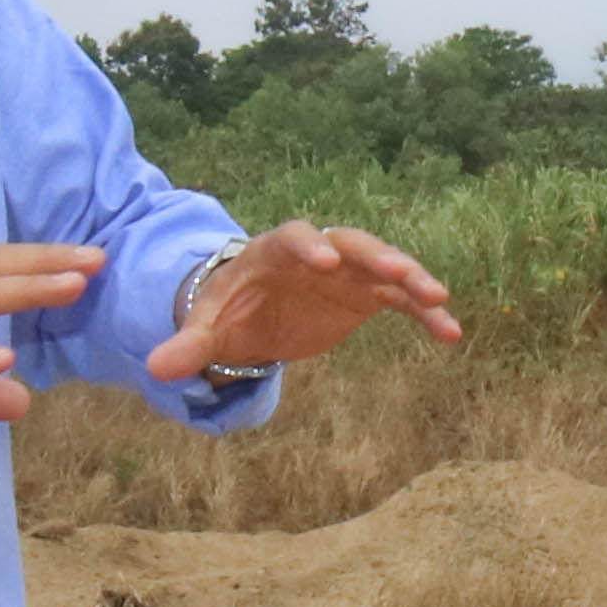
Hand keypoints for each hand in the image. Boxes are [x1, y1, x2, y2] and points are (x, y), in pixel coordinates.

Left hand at [148, 220, 464, 377]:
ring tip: (440, 301)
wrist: (252, 315)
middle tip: (399, 272)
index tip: (323, 262)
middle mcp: (319, 253)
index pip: (294, 238)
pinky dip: (425, 313)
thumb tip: (155, 368)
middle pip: (352, 244)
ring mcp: (348, 272)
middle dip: (375, 256)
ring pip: (386, 267)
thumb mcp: (207, 328)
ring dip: (413, 280)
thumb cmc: (227, 313)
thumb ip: (187, 345)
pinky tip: (451, 334)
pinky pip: (402, 300)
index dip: (310, 246)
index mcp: (275, 251)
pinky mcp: (368, 295)